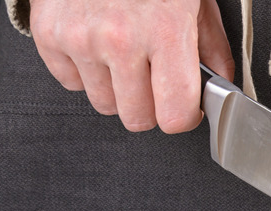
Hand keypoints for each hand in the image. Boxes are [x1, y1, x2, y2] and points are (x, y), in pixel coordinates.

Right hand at [29, 0, 234, 132]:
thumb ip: (211, 46)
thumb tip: (220, 84)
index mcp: (164, 31)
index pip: (174, 115)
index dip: (183, 116)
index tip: (184, 107)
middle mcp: (120, 39)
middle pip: (137, 119)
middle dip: (150, 106)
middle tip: (154, 79)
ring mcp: (81, 38)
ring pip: (104, 105)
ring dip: (117, 89)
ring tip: (124, 54)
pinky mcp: (49, 35)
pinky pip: (71, 84)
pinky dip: (85, 71)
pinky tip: (97, 44)